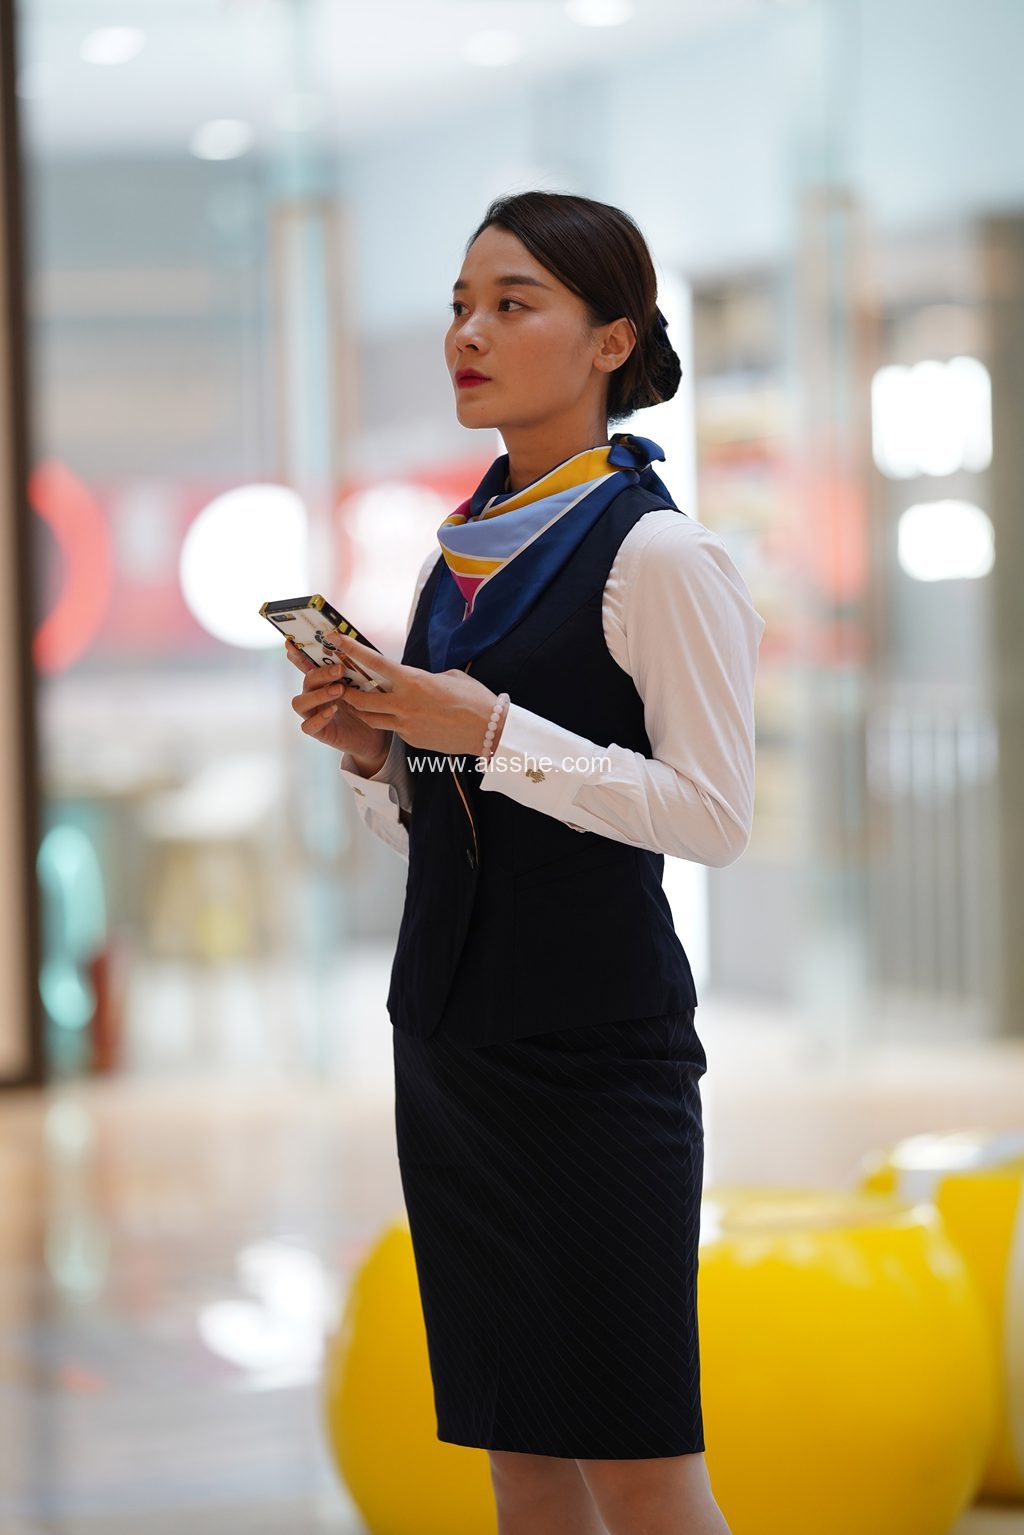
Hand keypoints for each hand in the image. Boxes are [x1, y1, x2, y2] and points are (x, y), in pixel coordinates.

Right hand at [285, 637, 390, 768]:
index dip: (297, 654)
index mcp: (322, 681)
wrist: (374, 737)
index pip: (306, 665)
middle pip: (307, 680)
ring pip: (301, 702)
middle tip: (340, 669)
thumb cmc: (367, 707)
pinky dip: (319, 718)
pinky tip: (333, 710)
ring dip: (319, 694)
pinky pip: (308, 726)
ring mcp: (312, 713)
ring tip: (340, 690)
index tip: (291, 643)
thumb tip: (358, 645)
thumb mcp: (363, 685)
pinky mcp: (318, 731)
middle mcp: (313, 695)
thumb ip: (355, 670)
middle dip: (321, 673)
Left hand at [311, 632, 508, 757]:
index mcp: (412, 681)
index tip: (335, 639)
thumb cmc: (473, 698)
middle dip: (347, 691)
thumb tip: (412, 679)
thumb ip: (422, 677)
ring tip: (364, 701)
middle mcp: (403, 703)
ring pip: (370, 718)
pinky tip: (403, 716)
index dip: (351, 649)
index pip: (373, 662)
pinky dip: (391, 721)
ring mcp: (405, 725)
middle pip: (360, 698)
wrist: (489, 731)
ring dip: (363, 709)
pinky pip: (392, 729)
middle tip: (342, 684)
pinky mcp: (411, 740)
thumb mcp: (448, 677)